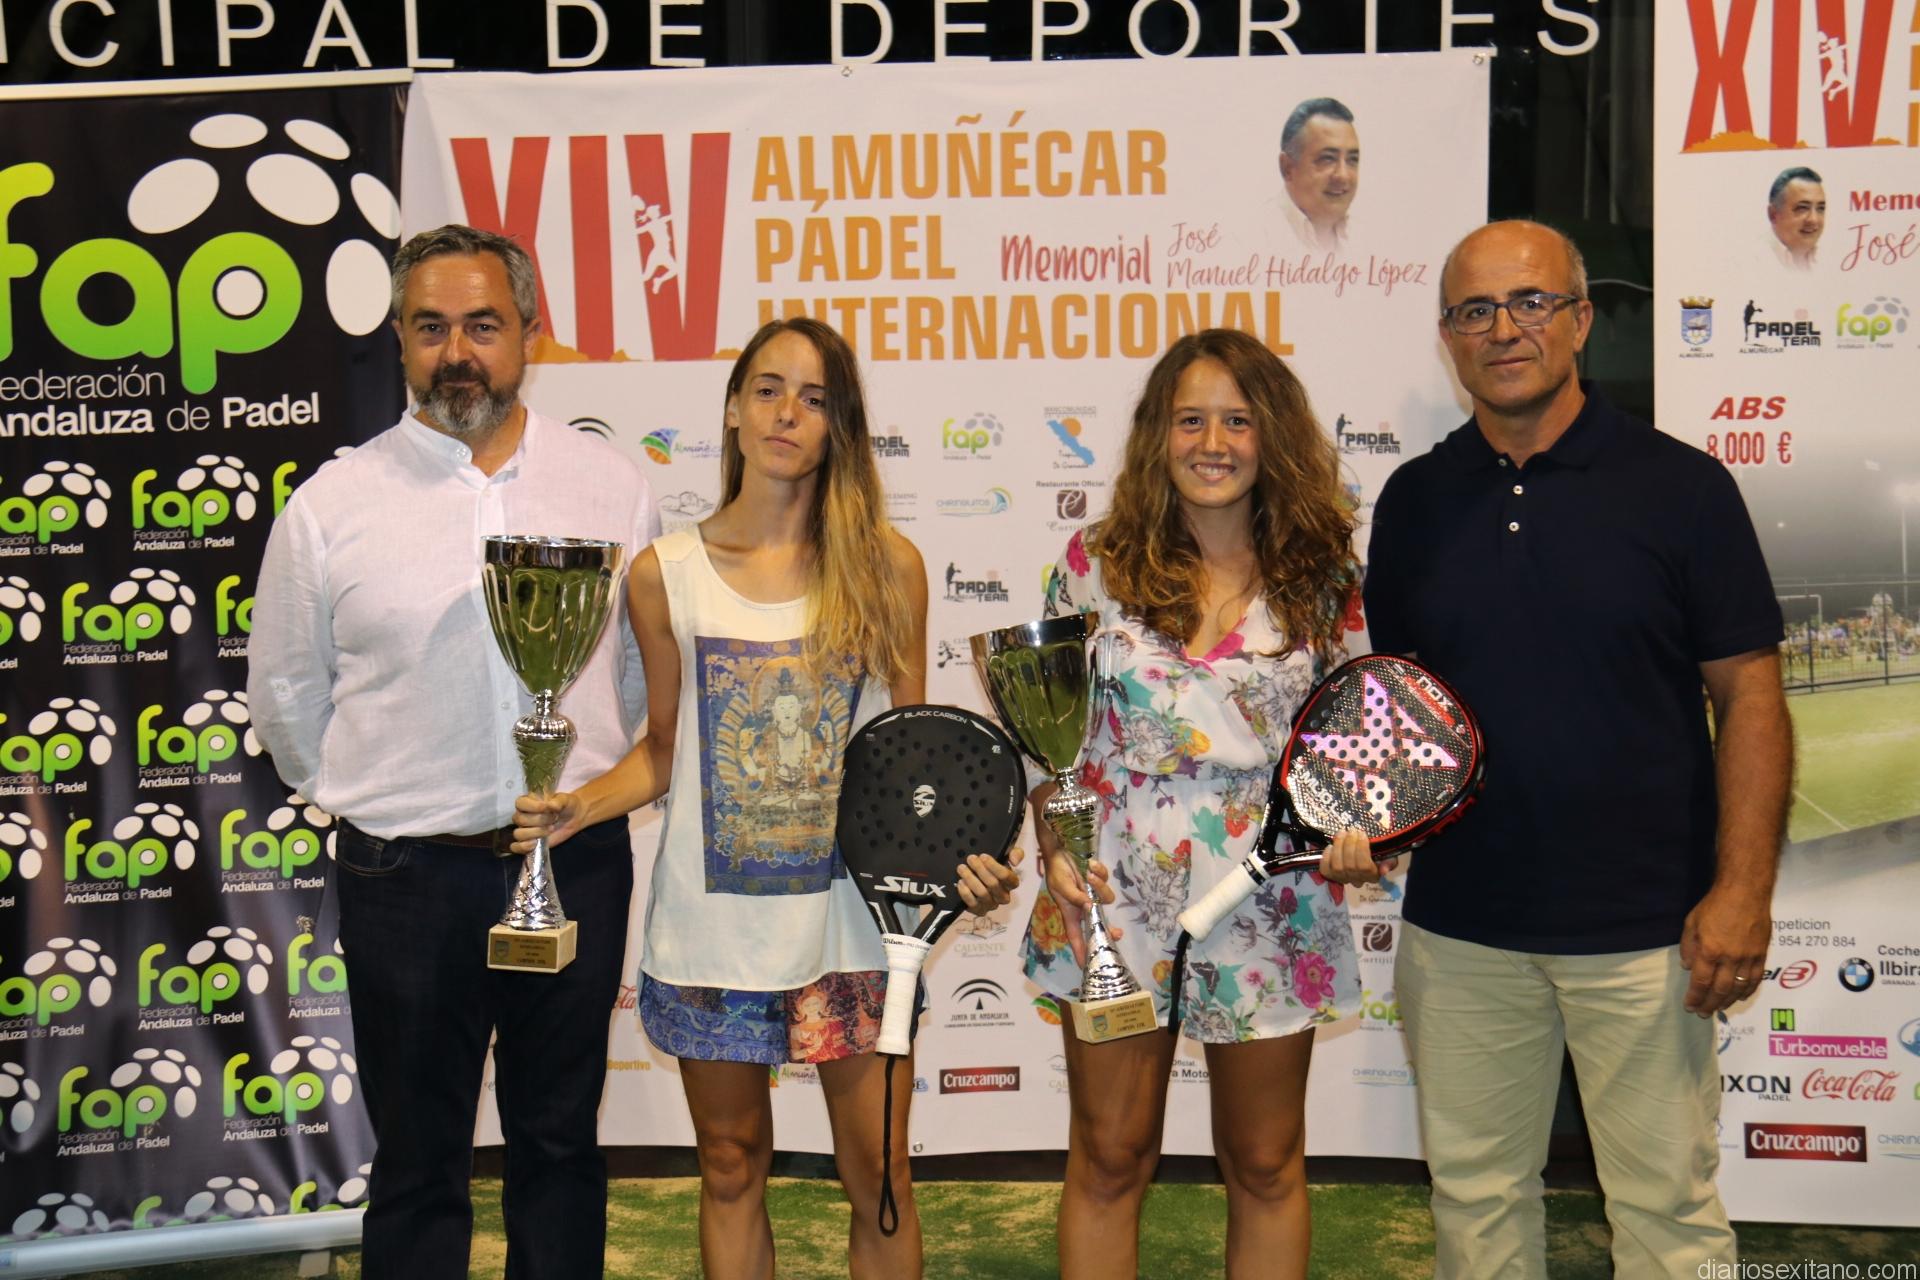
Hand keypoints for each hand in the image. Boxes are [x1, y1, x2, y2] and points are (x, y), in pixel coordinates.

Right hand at [512, 792, 586, 853]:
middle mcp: (523, 815)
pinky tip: (535, 844)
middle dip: (539, 820)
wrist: (573, 818)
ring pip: (519, 834)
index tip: (546, 807)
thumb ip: (558, 801)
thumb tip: (550, 806)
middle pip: (520, 819)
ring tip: (550, 829)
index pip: (520, 803)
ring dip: (535, 833)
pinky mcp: (529, 842)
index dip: (532, 806)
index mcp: (528, 802)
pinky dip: (523, 847)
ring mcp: (525, 830)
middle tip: (554, 818)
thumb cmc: (566, 805)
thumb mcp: (564, 800)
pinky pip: (516, 847)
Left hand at [957, 847, 1023, 914]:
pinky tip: (961, 882)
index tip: (983, 856)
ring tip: (962, 868)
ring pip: (982, 894)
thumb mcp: (1007, 855)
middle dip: (980, 869)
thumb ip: (1016, 853)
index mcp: (1011, 883)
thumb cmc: (994, 865)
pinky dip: (966, 893)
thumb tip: (1015, 861)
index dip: (995, 866)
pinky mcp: (979, 910)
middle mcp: (1003, 896)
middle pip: (993, 884)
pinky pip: (973, 904)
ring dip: (971, 879)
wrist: (980, 876)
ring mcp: (991, 905)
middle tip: (970, 859)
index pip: (1007, 876)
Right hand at [1043, 847, 1115, 969]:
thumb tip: (1089, 907)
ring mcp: (1093, 894)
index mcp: (1071, 912)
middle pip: (1100, 924)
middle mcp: (1084, 906)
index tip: (1086, 967)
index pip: (1076, 937)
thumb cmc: (1057, 870)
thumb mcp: (1061, 884)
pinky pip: (1107, 880)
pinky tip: (1091, 865)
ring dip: (1099, 886)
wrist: (1061, 850)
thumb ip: (1075, 896)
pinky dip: (1100, 872)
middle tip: (1119, 932)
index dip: (1081, 952)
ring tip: (1088, 874)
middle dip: (1110, 929)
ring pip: (1107, 899)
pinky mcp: (1099, 881)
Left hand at [1318, 828, 1395, 884]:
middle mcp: (1357, 880)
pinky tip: (1331, 846)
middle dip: (1349, 844)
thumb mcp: (1388, 854)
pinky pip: (1325, 869)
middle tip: (1351, 830)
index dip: (1361, 848)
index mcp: (1373, 875)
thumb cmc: (1377, 851)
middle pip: (1350, 866)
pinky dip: (1327, 857)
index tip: (1361, 833)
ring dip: (1338, 847)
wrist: (1363, 851)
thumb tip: (1384, 870)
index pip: (1365, 867)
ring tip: (1341, 833)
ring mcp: (1343, 878)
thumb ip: (1389, 861)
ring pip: (1337, 867)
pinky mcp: (1330, 875)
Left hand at [1680, 885, 1770, 1017]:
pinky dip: (1746, 992)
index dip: (1695, 997)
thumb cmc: (1715, 905)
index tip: (1689, 1006)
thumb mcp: (1691, 922)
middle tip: (1703, 1014)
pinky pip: (1754, 979)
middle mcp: (1729, 958)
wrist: (1745, 892)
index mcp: (1709, 950)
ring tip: (1719, 1009)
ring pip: (1738, 988)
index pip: (1700, 982)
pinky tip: (1739, 997)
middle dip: (1709, 1005)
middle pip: (1719, 990)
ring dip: (1727, 1002)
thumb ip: (1688, 947)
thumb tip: (1688, 968)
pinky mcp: (1761, 955)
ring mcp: (1748, 958)